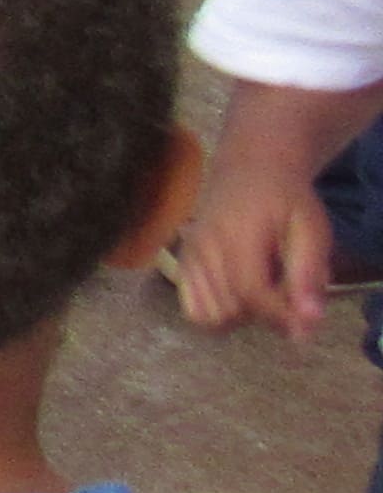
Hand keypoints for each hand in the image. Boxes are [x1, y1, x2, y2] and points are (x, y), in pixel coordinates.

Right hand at [174, 160, 338, 339]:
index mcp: (237, 235)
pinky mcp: (182, 264)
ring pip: (210, 316)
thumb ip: (309, 274)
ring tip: (263, 294)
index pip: (251, 292)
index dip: (280, 315)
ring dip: (242, 317)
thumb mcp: (311, 228)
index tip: (306, 319)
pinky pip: (194, 310)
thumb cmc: (286, 199)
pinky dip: (219, 314)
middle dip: (264, 315)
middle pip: (230, 310)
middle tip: (286, 297)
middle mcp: (203, 247)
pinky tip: (240, 295)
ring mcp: (188, 257)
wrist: (247, 170)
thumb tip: (310, 322)